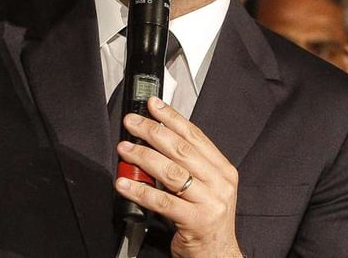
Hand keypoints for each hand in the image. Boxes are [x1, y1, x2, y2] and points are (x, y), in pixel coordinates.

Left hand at [115, 97, 242, 257]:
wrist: (218, 255)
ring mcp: (210, 202)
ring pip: (172, 172)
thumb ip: (187, 166)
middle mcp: (220, 183)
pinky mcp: (196, 221)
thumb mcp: (205, 188)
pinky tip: (125, 184)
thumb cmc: (207, 221)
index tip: (153, 105)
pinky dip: (140, 190)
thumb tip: (156, 140)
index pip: (195, 135)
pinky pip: (163, 201)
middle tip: (132, 123)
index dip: (172, 118)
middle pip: (182, 149)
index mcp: (222, 170)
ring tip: (124, 150)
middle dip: (153, 132)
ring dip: (143, 157)